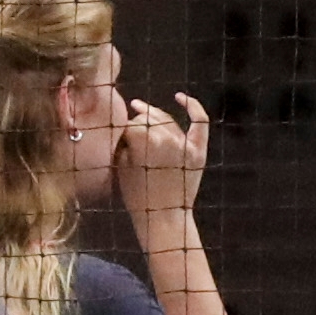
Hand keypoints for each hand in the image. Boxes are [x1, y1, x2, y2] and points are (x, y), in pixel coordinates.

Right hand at [112, 92, 211, 219]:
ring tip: (142, 113)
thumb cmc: (136, 194)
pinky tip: (180, 97)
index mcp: (143, 140)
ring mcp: (185, 143)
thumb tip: (125, 125)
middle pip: (147, 119)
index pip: (130, 124)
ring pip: (166, 120)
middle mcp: (166, 137)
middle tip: (128, 130)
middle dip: (136, 122)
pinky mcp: (198, 150)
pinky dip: (192, 106)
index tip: (116, 137)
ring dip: (153, 117)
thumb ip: (123, 141)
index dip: (121, 130)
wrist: (163, 217)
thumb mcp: (120, 165)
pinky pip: (199, 121)